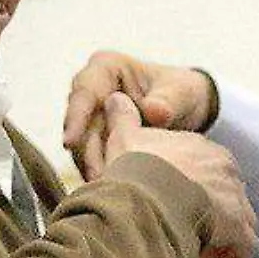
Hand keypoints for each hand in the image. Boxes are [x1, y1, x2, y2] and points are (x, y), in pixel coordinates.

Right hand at [63, 51, 213, 179]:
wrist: (188, 109)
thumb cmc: (183, 92)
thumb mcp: (182, 92)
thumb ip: (168, 101)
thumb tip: (154, 111)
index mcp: (106, 68)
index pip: (84, 91)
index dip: (75, 117)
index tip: (70, 141)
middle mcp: (93, 91)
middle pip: (78, 124)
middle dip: (86, 152)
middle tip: (98, 177)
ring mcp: (92, 117)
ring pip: (81, 146)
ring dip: (92, 167)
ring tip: (107, 187)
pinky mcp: (96, 140)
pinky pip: (92, 159)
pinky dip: (102, 173)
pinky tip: (113, 189)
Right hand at [97, 93, 254, 257]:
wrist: (146, 193)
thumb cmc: (132, 169)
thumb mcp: (124, 138)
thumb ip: (123, 118)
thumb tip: (115, 97)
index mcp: (203, 148)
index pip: (208, 173)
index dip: (194, 195)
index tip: (177, 213)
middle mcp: (225, 171)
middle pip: (226, 200)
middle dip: (210, 223)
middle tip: (191, 243)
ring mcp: (234, 198)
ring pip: (238, 226)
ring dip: (221, 244)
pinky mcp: (238, 227)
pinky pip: (244, 249)